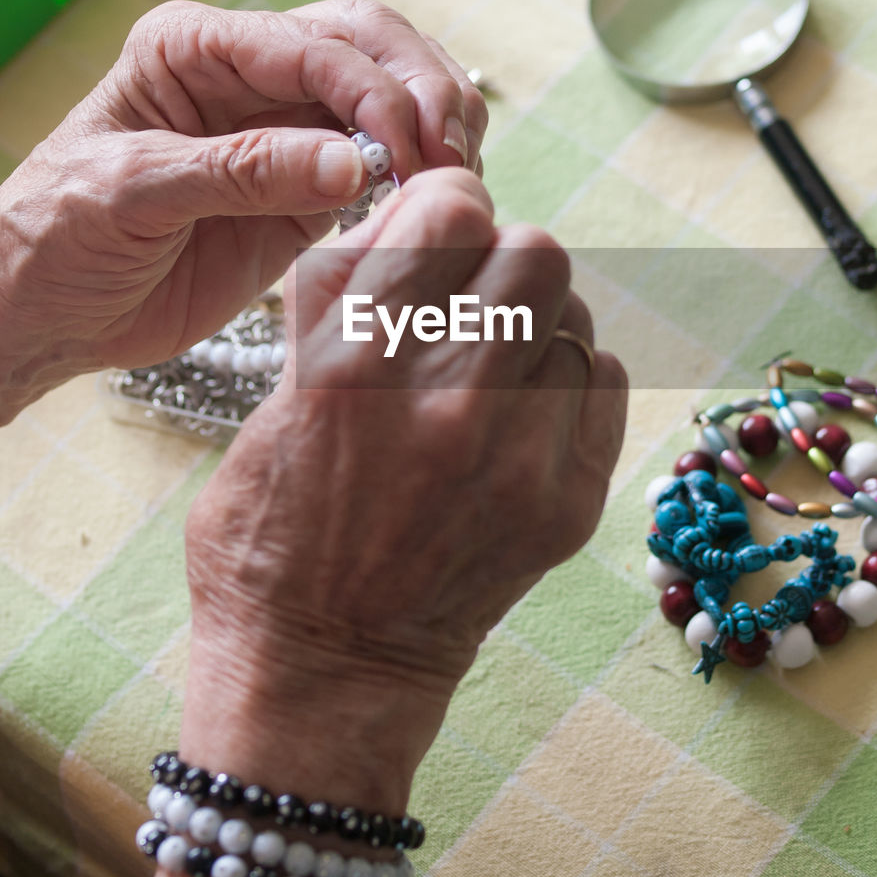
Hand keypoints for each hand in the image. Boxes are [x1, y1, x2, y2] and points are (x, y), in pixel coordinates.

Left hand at [0, 0, 485, 430]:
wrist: (46, 312)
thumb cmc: (59, 236)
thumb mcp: (134, 192)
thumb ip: (242, 173)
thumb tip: (353, 167)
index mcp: (196, 48)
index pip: (312, 44)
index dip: (372, 91)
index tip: (403, 152)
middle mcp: (250, 76)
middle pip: (370, 45)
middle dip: (422, 91)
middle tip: (448, 156)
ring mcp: (287, 132)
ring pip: (392, 94)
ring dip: (436, 123)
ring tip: (454, 177)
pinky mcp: (308, 192)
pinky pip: (385, 165)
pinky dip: (423, 174)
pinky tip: (436, 199)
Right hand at [181, 168, 626, 809]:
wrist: (325, 671)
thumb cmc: (273, 531)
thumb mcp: (275, 395)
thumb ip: (343, 297)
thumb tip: (414, 214)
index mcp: (355, 365)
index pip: (453, 212)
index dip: (447, 205)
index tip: (438, 230)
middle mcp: (447, 404)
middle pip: (538, 251)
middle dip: (501, 259)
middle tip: (470, 298)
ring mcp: (517, 459)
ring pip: (576, 317)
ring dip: (536, 323)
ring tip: (493, 367)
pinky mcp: (566, 506)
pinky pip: (603, 382)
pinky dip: (568, 380)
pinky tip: (524, 413)